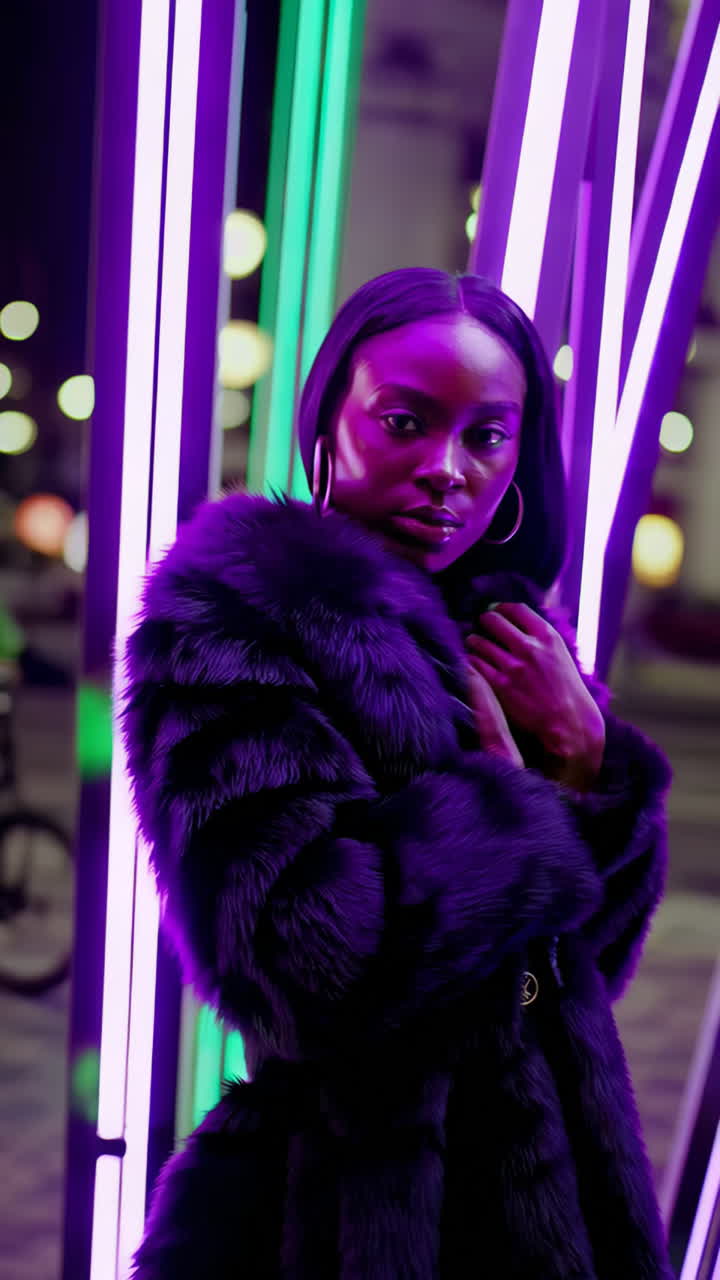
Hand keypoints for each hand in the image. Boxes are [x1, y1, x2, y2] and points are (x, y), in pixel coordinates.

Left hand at [464, 603, 604, 787]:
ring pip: (479, 641)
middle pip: (494, 620)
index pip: (517, 609)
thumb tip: (521, 623)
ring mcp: (514, 666)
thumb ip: (541, 639)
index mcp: (547, 637)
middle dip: (484, 620)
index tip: (497, 610)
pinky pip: (475, 664)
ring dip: (474, 640)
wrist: (569, 721)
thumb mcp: (560, 655)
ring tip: (473, 643)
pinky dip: (471, 660)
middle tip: (481, 625)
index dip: (502, 607)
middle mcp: (529, 647)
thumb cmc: (566, 690)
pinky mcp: (501, 685)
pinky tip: (473, 662)